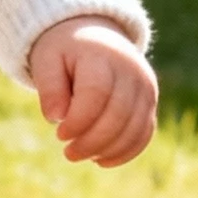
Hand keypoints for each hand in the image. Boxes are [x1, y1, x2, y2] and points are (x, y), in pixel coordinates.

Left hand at [28, 17, 157, 166]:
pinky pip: (144, 133)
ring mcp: (145, 87)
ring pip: (135, 128)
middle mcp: (131, 71)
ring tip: (82, 155)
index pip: (96, 93)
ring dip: (108, 150)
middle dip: (92, 141)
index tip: (59, 134)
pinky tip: (102, 160)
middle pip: (118, 114)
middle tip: (68, 153)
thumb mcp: (47, 61)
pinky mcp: (150, 103)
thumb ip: (49, 87)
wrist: (95, 36)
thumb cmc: (65, 53)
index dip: (79, 120)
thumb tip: (56, 116)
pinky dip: (126, 152)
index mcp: (102, 56)